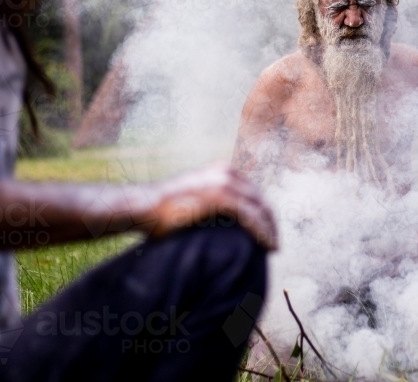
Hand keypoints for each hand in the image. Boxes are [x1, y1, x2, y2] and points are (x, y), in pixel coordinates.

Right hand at [148, 164, 278, 249]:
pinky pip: (250, 216)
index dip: (263, 212)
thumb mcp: (192, 199)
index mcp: (221, 170)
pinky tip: (267, 245)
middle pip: (260, 199)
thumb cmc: (162, 210)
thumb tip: (222, 223)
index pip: (252, 193)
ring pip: (259, 208)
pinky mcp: (220, 197)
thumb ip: (210, 203)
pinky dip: (262, 232)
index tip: (267, 231)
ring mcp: (223, 183)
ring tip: (273, 247)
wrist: (143, 206)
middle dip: (270, 222)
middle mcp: (225, 172)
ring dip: (269, 229)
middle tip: (274, 243)